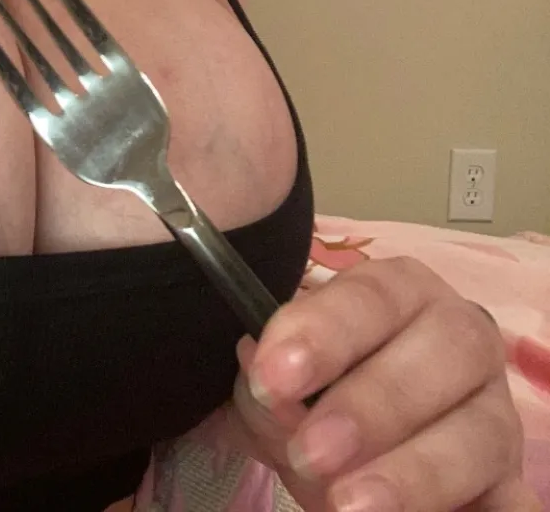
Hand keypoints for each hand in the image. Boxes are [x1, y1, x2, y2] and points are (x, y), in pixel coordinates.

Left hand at [229, 257, 535, 510]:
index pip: (371, 296)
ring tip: (349, 503)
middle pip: (447, 349)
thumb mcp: (276, 384)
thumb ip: (269, 386)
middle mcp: (459, 337)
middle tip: (311, 451)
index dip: (323, 333)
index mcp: (397, 294)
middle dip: (373, 404)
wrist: (335, 444)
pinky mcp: (509, 477)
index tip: (272, 378)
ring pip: (482, 431)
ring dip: (416, 471)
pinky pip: (516, 498)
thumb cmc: (306, 392)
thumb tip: (272, 393)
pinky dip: (493, 511)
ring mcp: (493, 409)